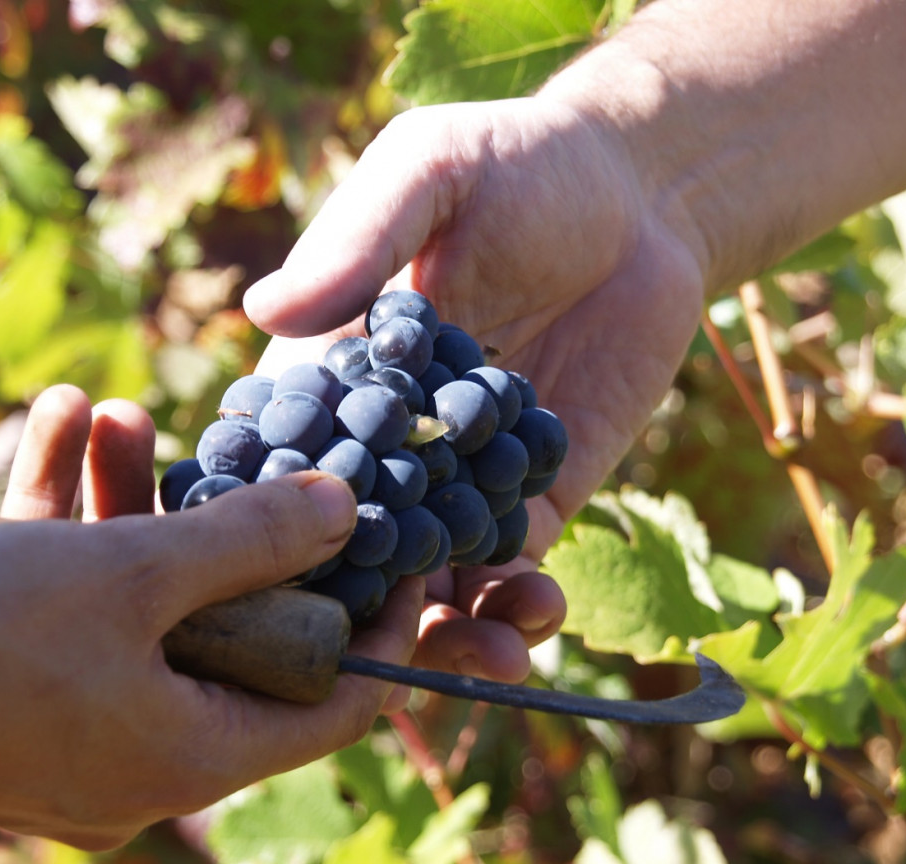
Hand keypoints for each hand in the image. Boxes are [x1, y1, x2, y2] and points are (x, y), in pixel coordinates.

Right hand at [0, 390, 419, 849]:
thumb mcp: (132, 572)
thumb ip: (249, 540)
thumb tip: (347, 510)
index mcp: (196, 757)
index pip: (333, 703)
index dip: (376, 625)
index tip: (398, 554)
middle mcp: (147, 769)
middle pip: (229, 640)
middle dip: (222, 533)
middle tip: (239, 456)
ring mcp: (80, 748)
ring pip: (140, 616)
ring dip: (127, 509)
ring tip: (112, 413)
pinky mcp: (21, 719)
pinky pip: (75, 625)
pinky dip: (69, 542)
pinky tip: (50, 432)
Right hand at [245, 97, 705, 678]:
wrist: (642, 194)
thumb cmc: (517, 161)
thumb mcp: (428, 171)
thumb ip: (358, 242)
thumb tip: (264, 310)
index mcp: (337, 372)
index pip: (284, 458)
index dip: (269, 525)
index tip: (264, 587)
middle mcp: (393, 438)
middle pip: (355, 541)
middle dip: (360, 606)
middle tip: (373, 660)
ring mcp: (466, 473)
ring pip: (436, 573)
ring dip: (449, 628)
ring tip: (484, 659)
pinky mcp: (541, 489)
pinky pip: (519, 559)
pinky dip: (522, 597)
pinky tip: (536, 612)